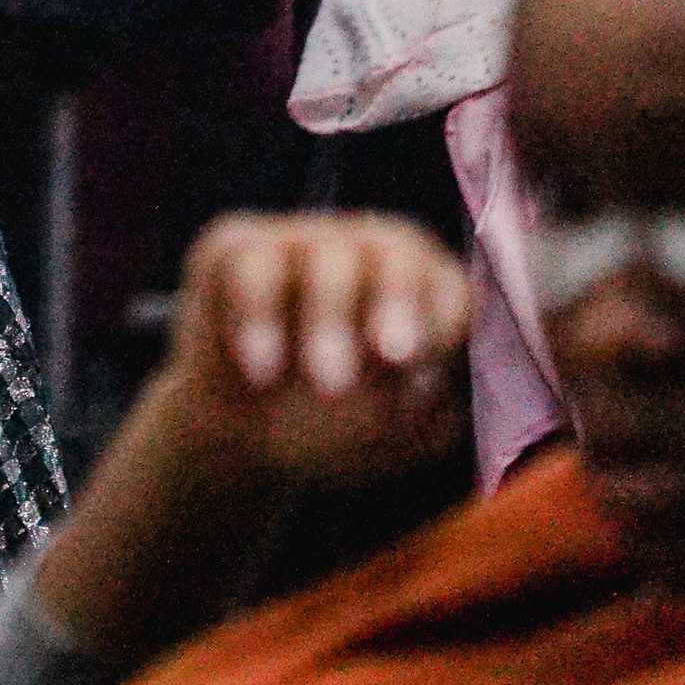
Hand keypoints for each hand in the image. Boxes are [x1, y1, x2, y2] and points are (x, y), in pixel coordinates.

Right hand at [138, 212, 469, 491]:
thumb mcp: (393, 433)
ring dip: (330, 323)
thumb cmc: (336, 431)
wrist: (242, 442)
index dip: (444, 324)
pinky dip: (258, 319)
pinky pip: (251, 263)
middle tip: (392, 356)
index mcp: (421, 294)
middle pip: (397, 251)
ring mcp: (299, 243)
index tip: (424, 375)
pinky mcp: (234, 246)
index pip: (450, 289)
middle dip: (397, 302)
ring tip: (329, 386)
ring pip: (325, 257)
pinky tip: (262, 370)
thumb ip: (420, 398)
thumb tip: (419, 361)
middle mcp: (366, 253)